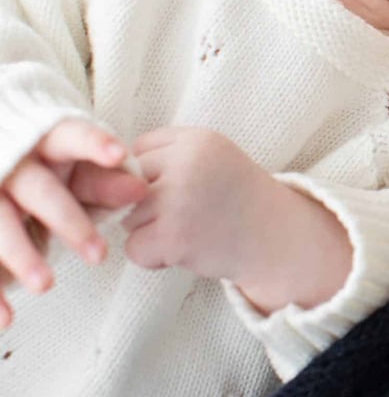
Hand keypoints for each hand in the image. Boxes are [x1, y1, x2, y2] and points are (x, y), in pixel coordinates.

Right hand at [0, 119, 148, 327]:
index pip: (70, 137)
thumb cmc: (47, 170)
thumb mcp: (74, 170)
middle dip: (67, 221)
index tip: (119, 154)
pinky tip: (6, 320)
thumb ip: (107, 181)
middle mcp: (12, 166)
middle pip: (38, 191)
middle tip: (99, 255)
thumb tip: (142, 190)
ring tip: (47, 286)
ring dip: (22, 256)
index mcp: (44, 143)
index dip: (93, 144)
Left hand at [124, 127, 351, 312]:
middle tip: (186, 212)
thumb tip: (103, 179)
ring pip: (126, 217)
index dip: (150, 175)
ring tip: (189, 229)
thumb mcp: (211, 159)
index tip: (180, 187)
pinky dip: (154, 256)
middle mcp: (188, 164)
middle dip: (145, 205)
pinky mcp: (174, 236)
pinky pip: (133, 248)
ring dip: (149, 231)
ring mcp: (180, 200)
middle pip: (125, 185)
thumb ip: (167, 156)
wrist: (277, 239)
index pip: (137, 152)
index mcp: (198, 139)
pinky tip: (185, 250)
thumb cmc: (237, 199)